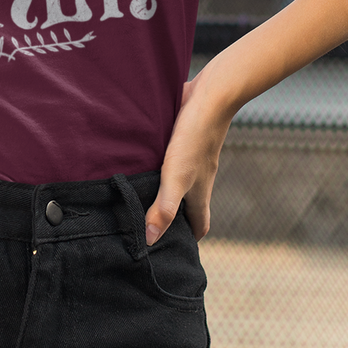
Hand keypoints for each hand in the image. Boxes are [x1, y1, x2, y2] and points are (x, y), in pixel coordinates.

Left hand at [145, 68, 231, 244]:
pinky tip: (140, 161)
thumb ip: (163, 208)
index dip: (188, 241)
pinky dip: (159, 166)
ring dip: (162, 190)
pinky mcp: (183, 140)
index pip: (198, 226)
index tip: (171, 251)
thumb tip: (149, 242)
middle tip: (147, 225)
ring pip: (178, 182)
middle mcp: (197, 178)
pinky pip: (171, 160)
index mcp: (199, 193)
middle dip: (173, 218)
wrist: (211, 96)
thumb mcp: (176, 178)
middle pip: (188, 206)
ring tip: (137, 195)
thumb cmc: (195, 139)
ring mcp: (191, 159)